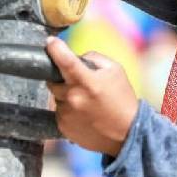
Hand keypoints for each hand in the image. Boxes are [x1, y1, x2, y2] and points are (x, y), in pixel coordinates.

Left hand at [46, 36, 138, 156]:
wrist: (126, 133)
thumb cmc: (123, 100)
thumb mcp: (116, 71)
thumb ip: (94, 58)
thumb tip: (75, 56)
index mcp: (87, 81)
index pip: (64, 61)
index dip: (55, 49)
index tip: (50, 43)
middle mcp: (73, 98)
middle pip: (53, 80)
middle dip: (62, 78)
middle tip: (79, 84)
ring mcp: (66, 114)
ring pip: (56, 97)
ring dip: (67, 95)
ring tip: (86, 103)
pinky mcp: (63, 127)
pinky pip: (59, 112)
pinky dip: (68, 110)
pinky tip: (83, 114)